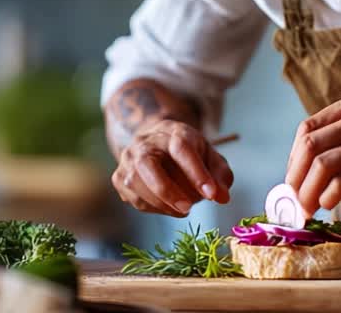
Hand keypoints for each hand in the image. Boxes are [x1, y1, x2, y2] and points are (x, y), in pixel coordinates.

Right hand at [112, 119, 233, 216]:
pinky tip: (167, 207)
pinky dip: (152, 208)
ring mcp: (128, 158)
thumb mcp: (210, 157)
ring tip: (183, 209)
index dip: (196, 172)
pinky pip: (132, 198)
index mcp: (172, 132)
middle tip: (188, 208)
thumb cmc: (188, 153)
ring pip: (136, 183)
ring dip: (161, 203)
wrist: (157, 144)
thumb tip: (222, 197)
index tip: (212, 194)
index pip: (181, 148)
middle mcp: (145, 142)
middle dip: (168, 190)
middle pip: (147, 164)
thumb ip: (220, 176)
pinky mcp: (119, 176)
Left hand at [285, 89, 340, 213]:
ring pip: (323, 164)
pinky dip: (328, 196)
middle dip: (295, 177)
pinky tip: (328, 204)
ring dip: (308, 191)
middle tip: (293, 199)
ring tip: (307, 208)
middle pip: (311, 145)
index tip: (292, 180)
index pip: (308, 128)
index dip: (293, 158)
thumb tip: (301, 170)